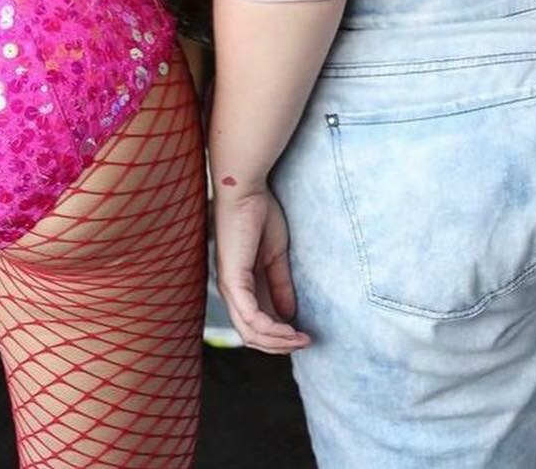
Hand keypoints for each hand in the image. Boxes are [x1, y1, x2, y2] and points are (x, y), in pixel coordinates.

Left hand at [214, 182, 310, 353]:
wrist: (245, 189)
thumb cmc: (258, 214)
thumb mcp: (275, 256)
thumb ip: (279, 284)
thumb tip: (289, 315)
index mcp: (240, 285)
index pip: (255, 325)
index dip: (278, 337)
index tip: (304, 336)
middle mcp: (231, 291)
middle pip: (251, 335)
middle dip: (279, 345)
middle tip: (305, 342)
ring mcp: (230, 287)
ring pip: (250, 332)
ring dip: (278, 341)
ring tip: (302, 338)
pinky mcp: (233, 280)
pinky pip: (250, 317)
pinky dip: (271, 328)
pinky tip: (290, 328)